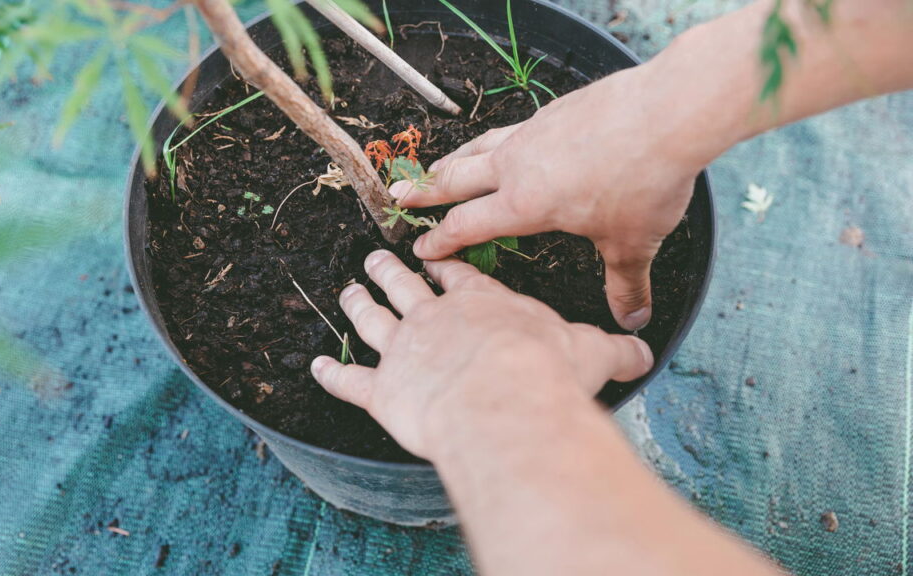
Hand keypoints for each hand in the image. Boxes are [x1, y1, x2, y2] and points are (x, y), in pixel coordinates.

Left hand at [309, 250, 652, 459]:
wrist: (504, 397)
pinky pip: (350, 380)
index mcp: (481, 301)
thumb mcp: (593, 352)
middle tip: (375, 256)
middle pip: (406, 283)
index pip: (460, 273)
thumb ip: (616, 350)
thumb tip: (648, 351)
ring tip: (347, 291)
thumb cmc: (547, 369)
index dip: (446, 263)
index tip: (433, 253)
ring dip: (357, 304)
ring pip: (372, 318)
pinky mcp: (383, 389)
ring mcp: (404, 349)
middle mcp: (436, 316)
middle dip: (390, 268)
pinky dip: (332, 375)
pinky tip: (317, 367)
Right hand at [389, 68, 705, 330]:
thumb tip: (633, 320)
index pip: (466, 225)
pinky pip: (510, 128)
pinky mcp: (553, 111)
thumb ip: (625, 282)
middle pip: (456, 179)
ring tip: (438, 167)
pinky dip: (493, 140)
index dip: (439, 241)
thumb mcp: (632, 242)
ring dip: (452, 161)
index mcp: (525, 203)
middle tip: (397, 196)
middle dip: (424, 192)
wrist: (666, 112)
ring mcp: (532, 132)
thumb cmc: (644, 180)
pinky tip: (503, 142)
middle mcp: (517, 165)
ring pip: (478, 148)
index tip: (419, 249)